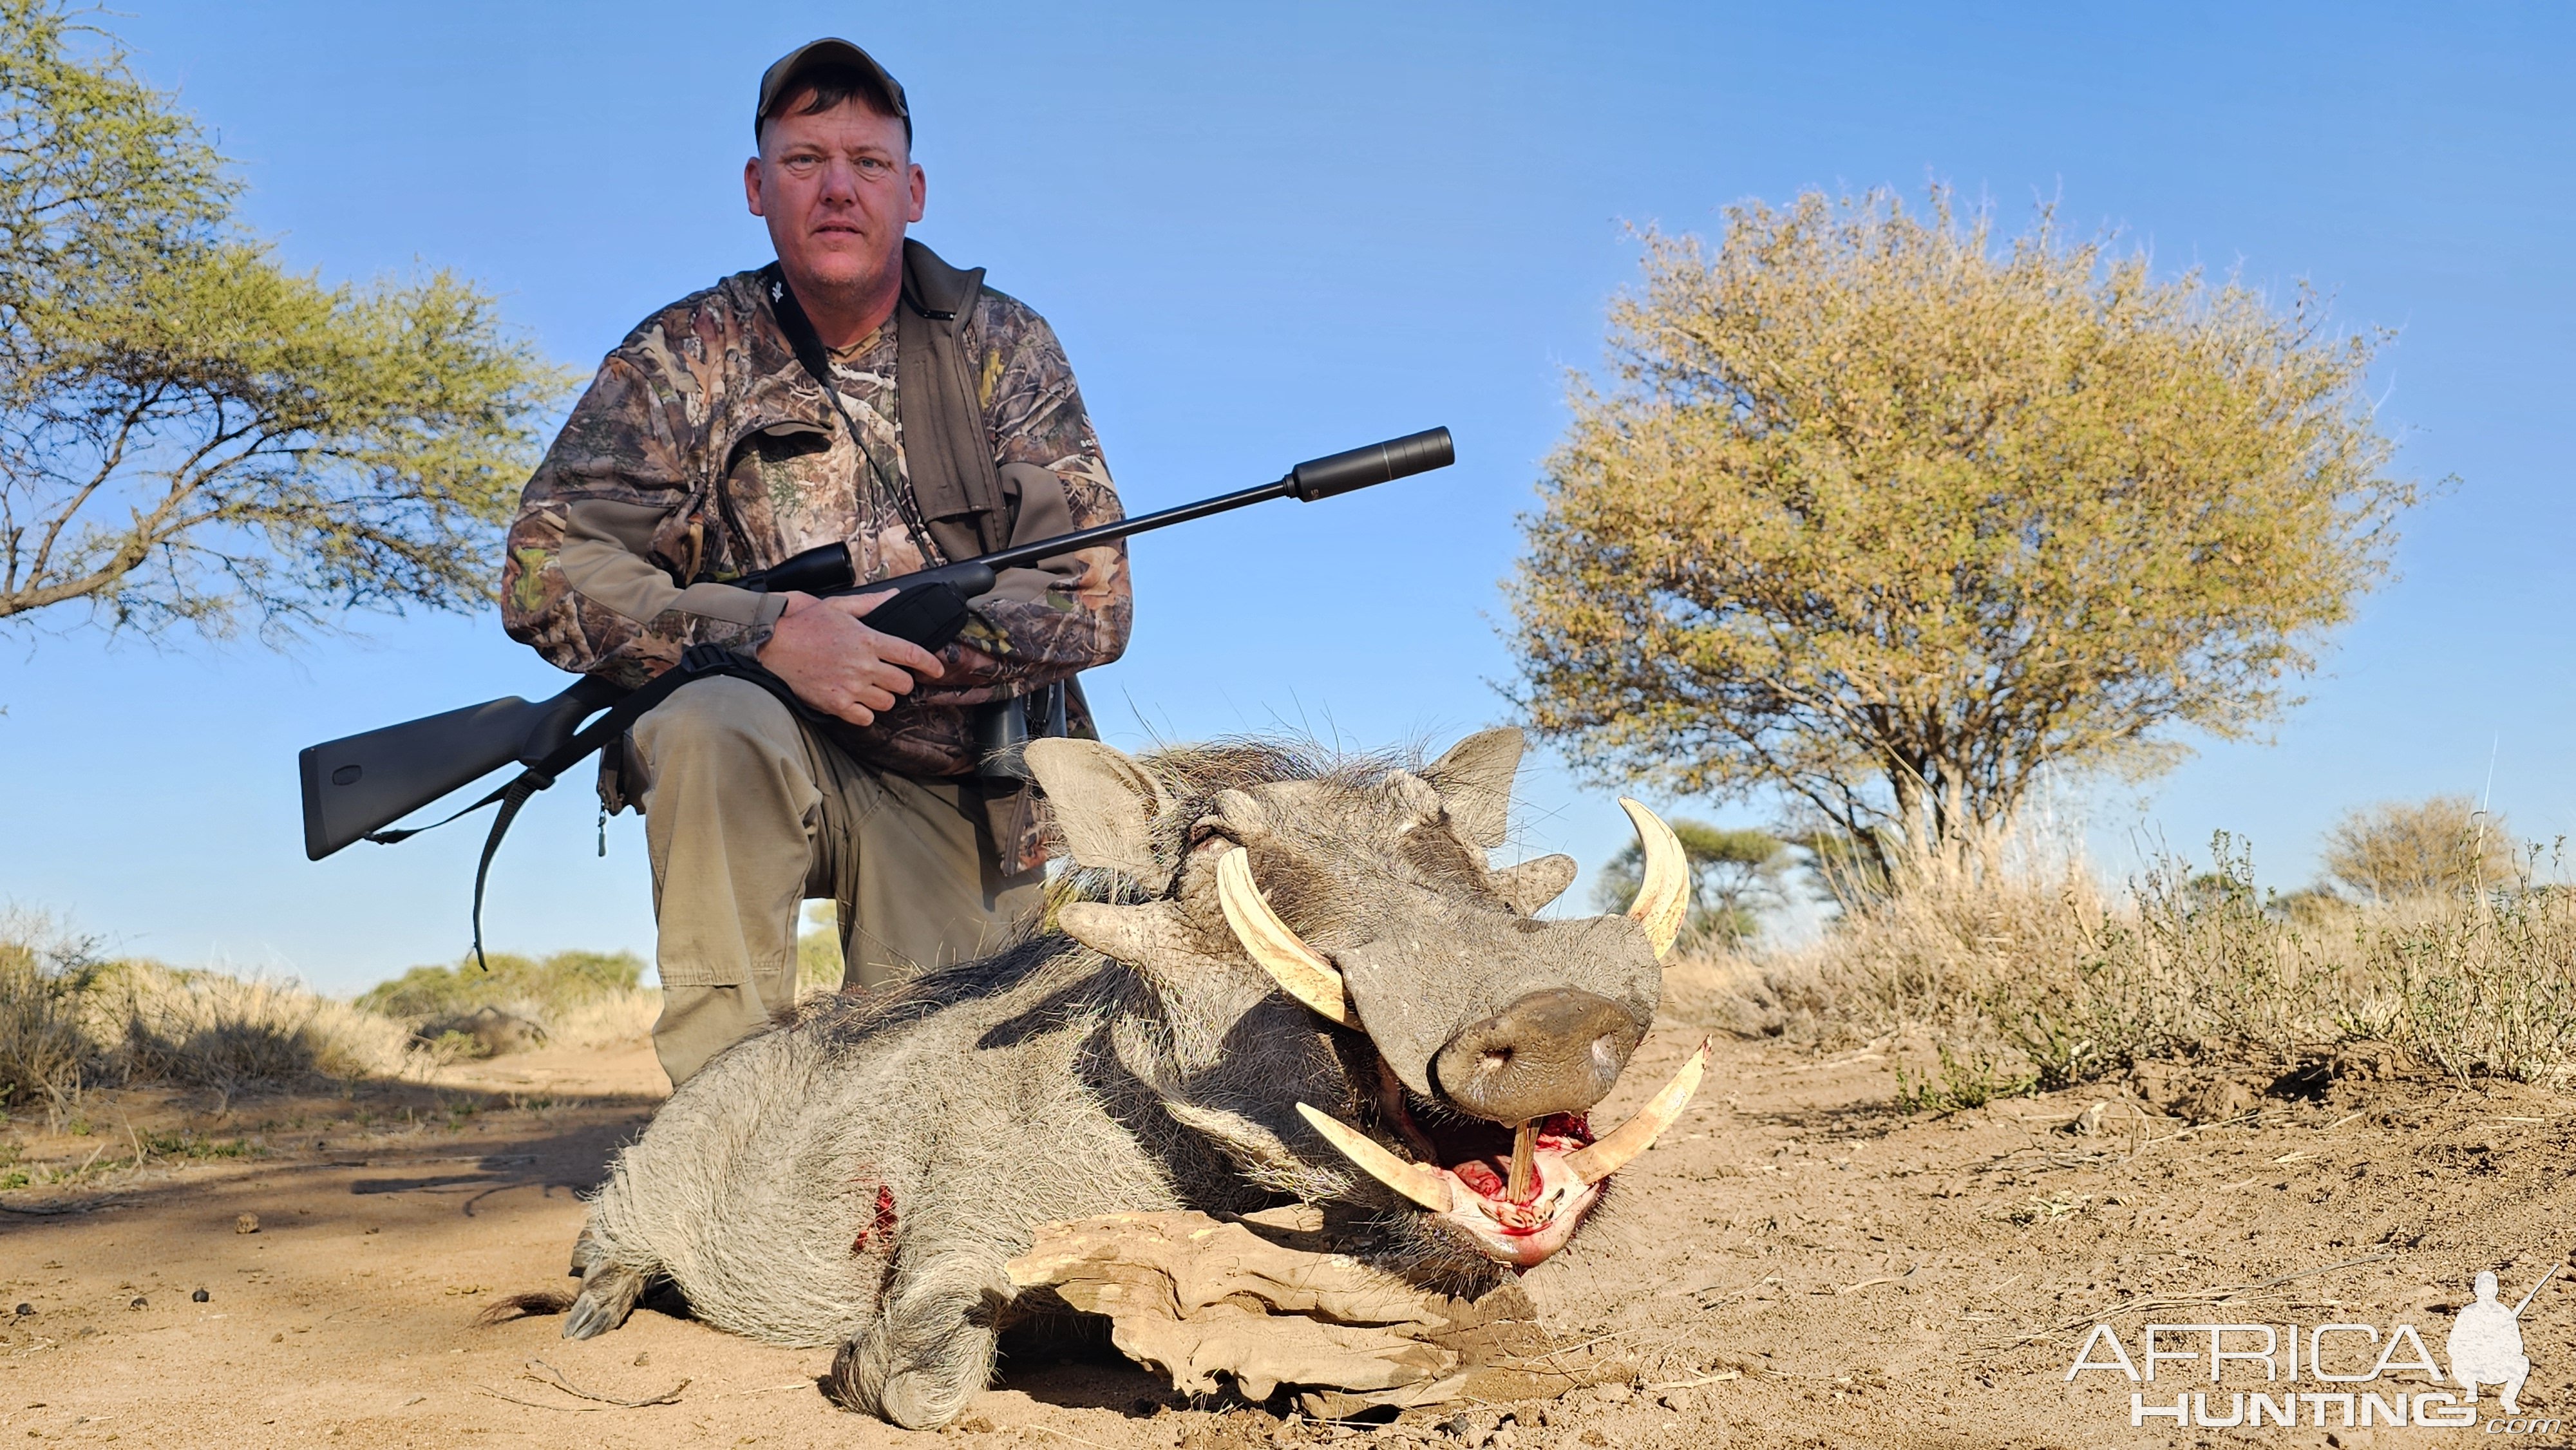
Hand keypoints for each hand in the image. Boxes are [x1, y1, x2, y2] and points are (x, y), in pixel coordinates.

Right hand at [755, 589, 945, 726]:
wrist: (770, 642)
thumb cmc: (802, 621)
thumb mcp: (839, 605)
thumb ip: (870, 604)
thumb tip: (895, 595)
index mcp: (868, 639)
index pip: (912, 654)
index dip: (930, 664)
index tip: (937, 669)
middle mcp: (863, 665)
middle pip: (903, 684)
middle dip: (902, 681)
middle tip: (891, 677)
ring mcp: (850, 687)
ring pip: (887, 703)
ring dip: (883, 697)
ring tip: (871, 689)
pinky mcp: (835, 704)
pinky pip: (865, 718)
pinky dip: (864, 713)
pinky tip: (856, 703)